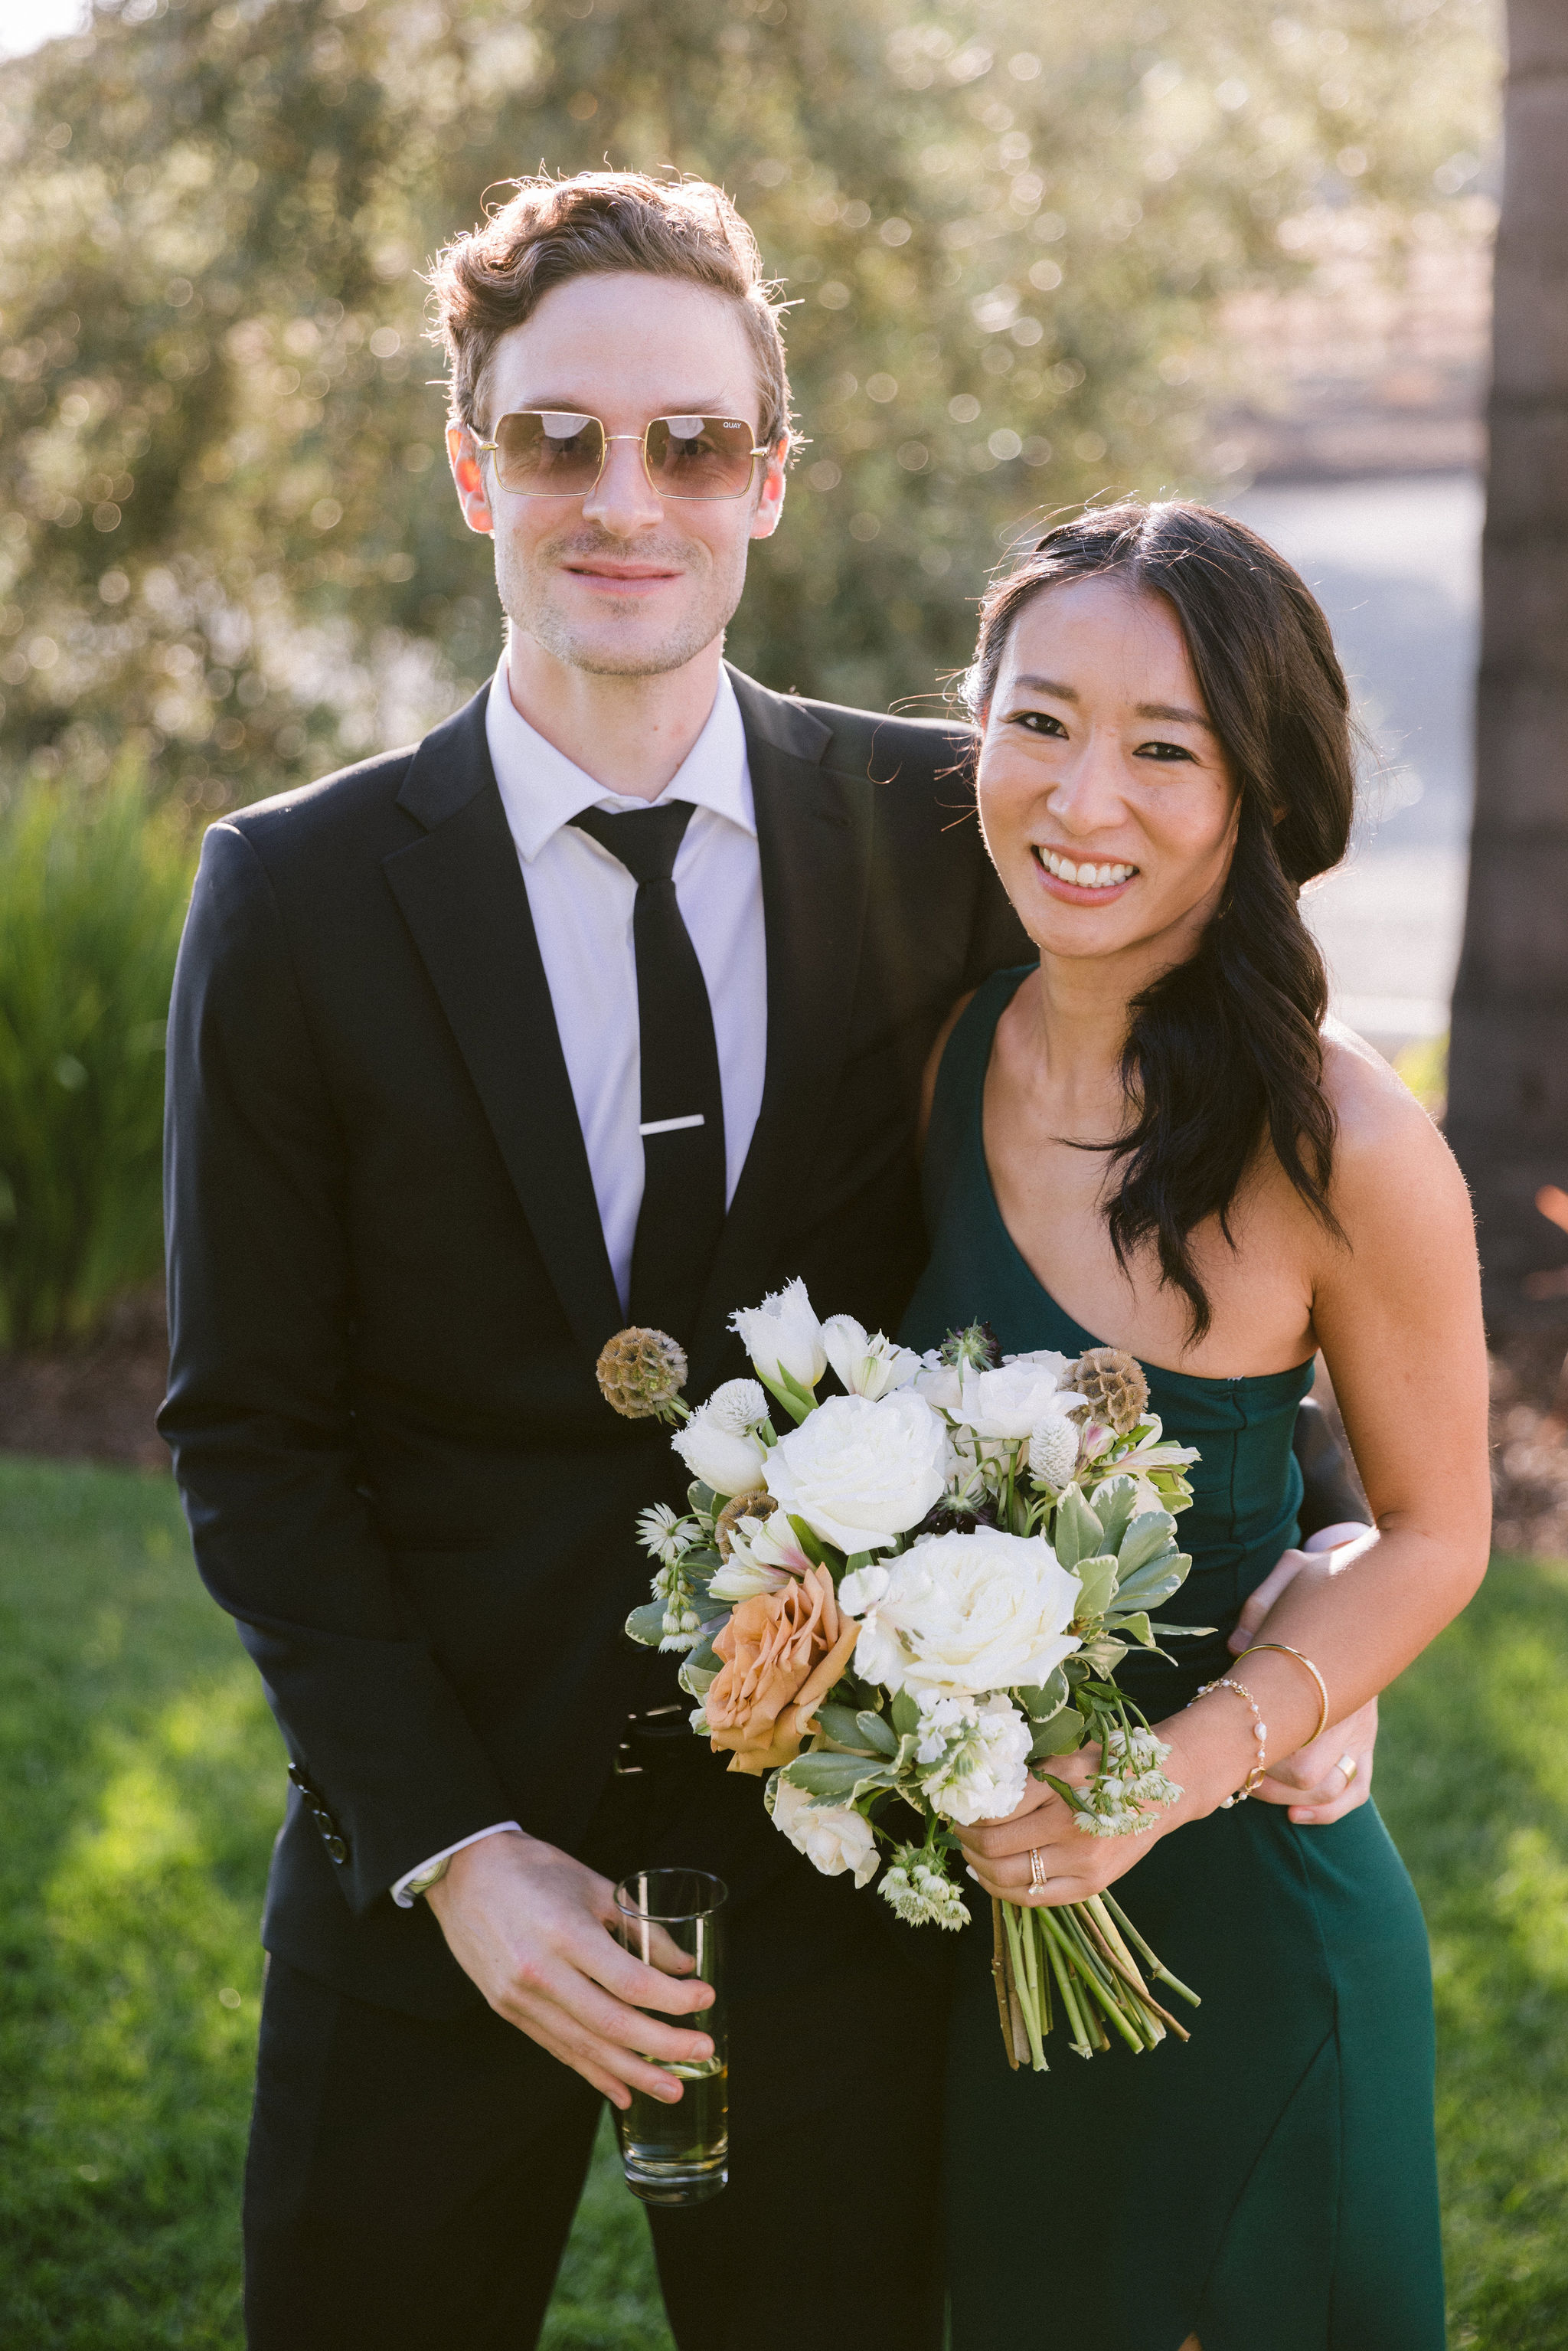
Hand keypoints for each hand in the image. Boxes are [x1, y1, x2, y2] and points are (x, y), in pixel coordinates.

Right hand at [425, 1829, 713, 2108]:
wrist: (464, 1872)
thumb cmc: (535, 1870)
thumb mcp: (594, 1886)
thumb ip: (640, 1929)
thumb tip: (682, 1967)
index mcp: (565, 1933)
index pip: (630, 1982)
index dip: (674, 1998)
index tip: (706, 1997)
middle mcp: (540, 1972)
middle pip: (612, 2024)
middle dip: (663, 2046)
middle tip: (702, 2052)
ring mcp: (520, 1998)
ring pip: (585, 2047)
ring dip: (633, 2073)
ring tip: (672, 2090)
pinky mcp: (508, 2011)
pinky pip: (558, 2049)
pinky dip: (593, 2073)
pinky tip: (622, 2092)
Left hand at [954, 1745, 1186, 1908]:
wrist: (1162, 1789)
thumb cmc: (1107, 1765)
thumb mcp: (1064, 1755)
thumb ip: (1024, 1774)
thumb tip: (972, 1795)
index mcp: (1061, 1782)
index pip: (994, 1808)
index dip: (967, 1811)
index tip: (959, 1806)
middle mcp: (1070, 1824)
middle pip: (994, 1845)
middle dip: (966, 1839)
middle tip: (959, 1829)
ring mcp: (1083, 1860)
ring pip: (1007, 1876)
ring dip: (978, 1865)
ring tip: (971, 1852)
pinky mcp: (1093, 1885)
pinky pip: (1033, 1897)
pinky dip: (1002, 1889)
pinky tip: (989, 1876)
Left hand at [1227, 1522, 1374, 1821]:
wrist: (1384, 1581)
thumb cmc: (1326, 1577)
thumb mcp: (1296, 1573)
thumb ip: (1261, 1604)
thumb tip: (1235, 1646)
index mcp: (1329, 1672)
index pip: (1290, 1729)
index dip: (1253, 1745)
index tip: (1226, 1741)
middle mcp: (1351, 1708)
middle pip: (1306, 1771)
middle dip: (1265, 1778)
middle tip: (1234, 1767)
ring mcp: (1363, 1728)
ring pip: (1330, 1788)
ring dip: (1289, 1798)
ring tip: (1255, 1788)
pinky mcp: (1369, 1739)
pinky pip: (1357, 1788)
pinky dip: (1328, 1811)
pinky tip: (1296, 1815)